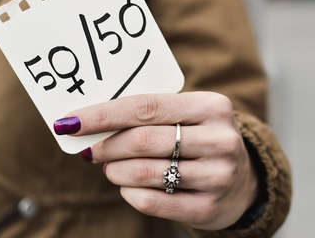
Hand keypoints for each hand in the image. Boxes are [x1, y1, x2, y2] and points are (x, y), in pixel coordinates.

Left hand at [54, 92, 258, 229]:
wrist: (244, 181)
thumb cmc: (200, 139)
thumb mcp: (188, 116)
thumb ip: (150, 113)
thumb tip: (90, 120)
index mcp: (212, 106)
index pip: (146, 106)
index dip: (103, 114)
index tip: (70, 121)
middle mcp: (219, 139)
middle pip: (143, 140)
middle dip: (106, 145)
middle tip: (88, 149)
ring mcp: (218, 176)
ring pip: (145, 172)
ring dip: (115, 170)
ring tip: (109, 167)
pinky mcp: (209, 207)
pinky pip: (152, 201)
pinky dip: (129, 192)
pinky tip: (127, 186)